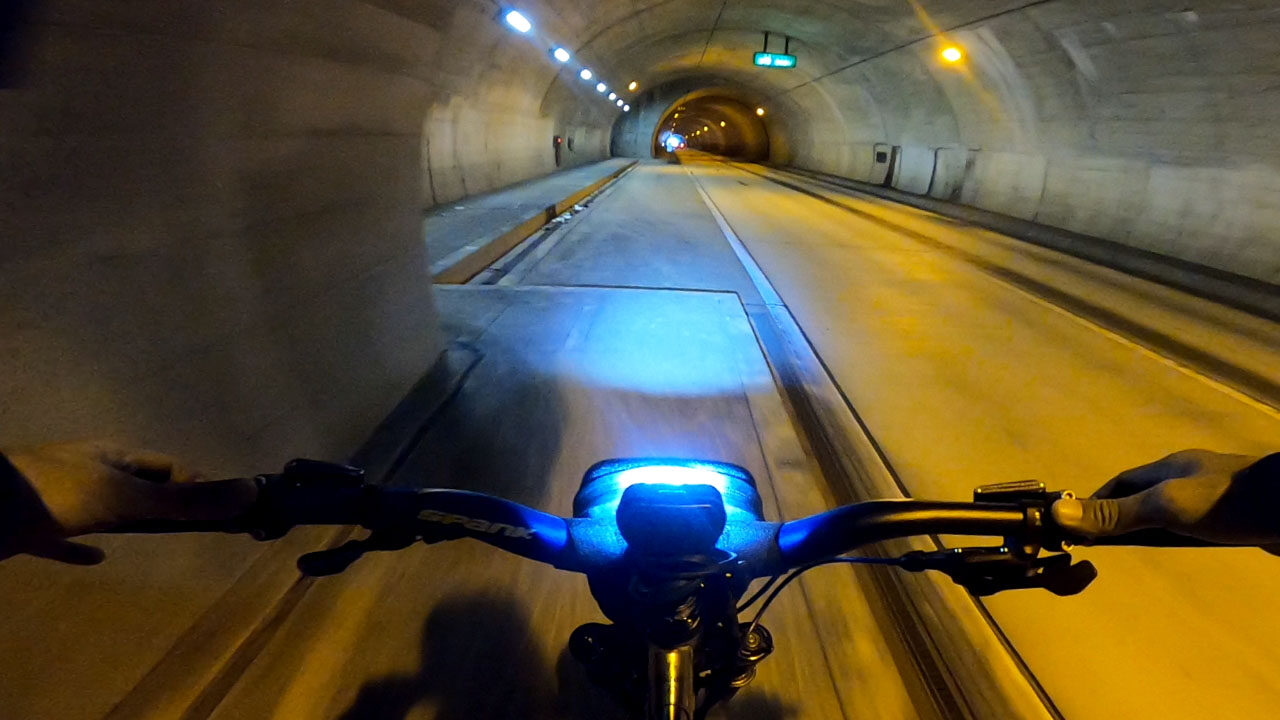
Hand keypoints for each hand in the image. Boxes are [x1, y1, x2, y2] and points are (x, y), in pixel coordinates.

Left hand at [1, 442, 256, 563]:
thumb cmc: (56, 494)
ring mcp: (60, 498)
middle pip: (140, 485)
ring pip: (106, 510)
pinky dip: (85, 550)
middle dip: (169, 502)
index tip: (226, 510)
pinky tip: (97, 560)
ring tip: (157, 538)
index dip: (199, 486)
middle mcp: (90, 471)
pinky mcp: (35, 527)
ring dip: (132, 522)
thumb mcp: (128, 496)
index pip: (169, 467)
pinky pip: (68, 538)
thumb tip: (248, 493)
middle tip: (197, 528)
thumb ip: (184, 499)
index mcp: (114, 456)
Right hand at [1051, 449, 1279, 548]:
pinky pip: (1196, 523)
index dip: (1095, 503)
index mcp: (1167, 467)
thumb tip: (1057, 512)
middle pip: (1142, 496)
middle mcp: (1187, 476)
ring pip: (1170, 510)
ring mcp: (1213, 495)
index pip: (1119, 484)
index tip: (1076, 528)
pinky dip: (1180, 534)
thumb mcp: (1164, 508)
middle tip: (1102, 544)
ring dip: (1151, 527)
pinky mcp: (1234, 514)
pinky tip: (1184, 546)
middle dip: (1120, 516)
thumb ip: (1115, 514)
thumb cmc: (1227, 502)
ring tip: (1138, 549)